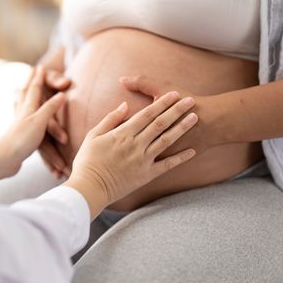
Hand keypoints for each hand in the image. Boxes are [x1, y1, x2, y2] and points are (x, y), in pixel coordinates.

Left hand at [0, 66, 65, 190]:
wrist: (5, 160)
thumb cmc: (22, 139)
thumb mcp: (40, 121)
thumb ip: (50, 107)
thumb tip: (62, 94)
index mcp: (28, 108)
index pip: (35, 88)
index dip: (39, 77)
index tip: (40, 66)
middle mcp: (23, 113)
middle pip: (26, 94)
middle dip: (30, 82)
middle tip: (32, 71)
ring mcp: (21, 125)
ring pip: (23, 105)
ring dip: (26, 95)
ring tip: (25, 89)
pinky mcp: (20, 136)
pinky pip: (24, 118)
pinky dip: (24, 111)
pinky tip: (23, 117)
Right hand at [64, 92, 197, 218]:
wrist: (89, 188)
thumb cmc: (88, 161)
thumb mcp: (93, 135)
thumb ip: (111, 119)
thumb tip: (125, 105)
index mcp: (123, 133)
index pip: (147, 113)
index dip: (161, 102)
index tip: (174, 93)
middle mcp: (136, 144)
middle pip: (160, 123)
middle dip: (176, 110)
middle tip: (191, 100)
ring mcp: (143, 160)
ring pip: (166, 140)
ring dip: (182, 128)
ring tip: (194, 118)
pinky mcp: (146, 175)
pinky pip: (167, 165)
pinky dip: (180, 158)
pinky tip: (193, 151)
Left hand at [119, 75, 217, 155]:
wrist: (213, 120)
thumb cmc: (186, 100)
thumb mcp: (162, 87)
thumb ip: (141, 83)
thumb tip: (122, 80)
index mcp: (149, 120)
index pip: (126, 125)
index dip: (118, 127)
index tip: (111, 129)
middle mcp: (154, 137)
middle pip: (130, 143)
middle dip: (119, 145)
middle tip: (111, 145)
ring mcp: (162, 151)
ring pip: (140, 156)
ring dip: (130, 155)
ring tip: (121, 153)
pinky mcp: (171, 160)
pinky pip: (154, 165)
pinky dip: (146, 163)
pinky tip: (139, 161)